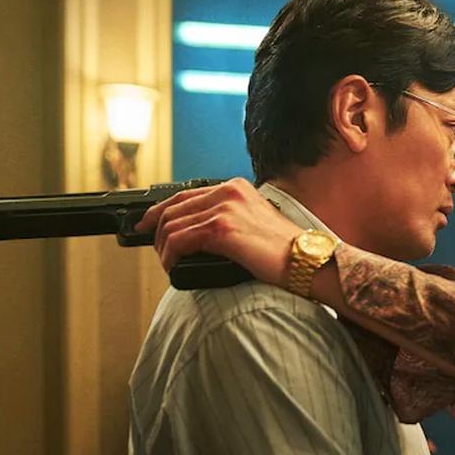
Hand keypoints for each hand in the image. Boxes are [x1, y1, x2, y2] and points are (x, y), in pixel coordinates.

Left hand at [134, 177, 300, 285]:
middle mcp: (228, 192)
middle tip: (154, 248)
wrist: (306, 261)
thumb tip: (198, 235)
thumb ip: (229, 219)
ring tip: (169, 263)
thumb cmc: (286, 251)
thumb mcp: (254, 223)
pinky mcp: (221, 229)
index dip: (161, 210)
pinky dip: (170, 256)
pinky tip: (173, 266)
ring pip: (172, 225)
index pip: (186, 194)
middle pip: (173, 207)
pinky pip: (178, 240)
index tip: (147, 224)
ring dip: (163, 247)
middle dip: (156, 229)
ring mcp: (225, 208)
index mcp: (236, 187)